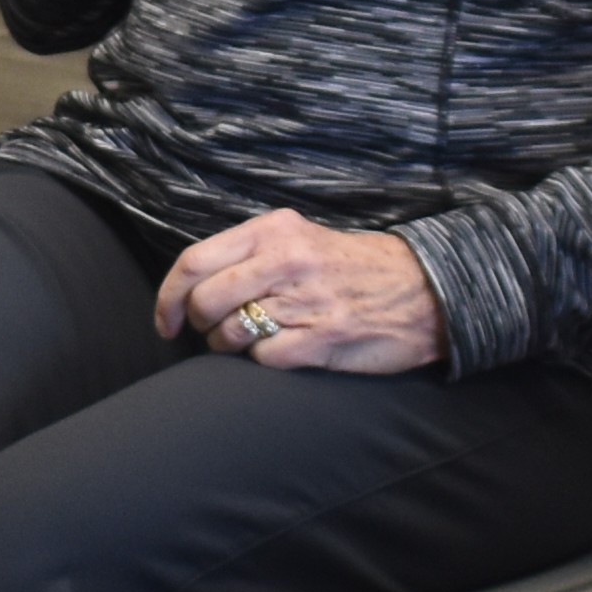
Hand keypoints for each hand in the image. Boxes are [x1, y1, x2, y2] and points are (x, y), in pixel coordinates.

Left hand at [156, 211, 441, 372]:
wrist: (426, 290)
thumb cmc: (354, 267)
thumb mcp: (301, 238)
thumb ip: (251, 253)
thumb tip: (195, 283)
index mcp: (274, 231)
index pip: (194, 262)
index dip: (168, 298)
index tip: (165, 321)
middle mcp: (285, 261)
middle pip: (205, 301)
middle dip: (198, 325)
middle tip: (211, 332)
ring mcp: (304, 301)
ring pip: (229, 333)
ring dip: (229, 345)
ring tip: (252, 338)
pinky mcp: (322, 339)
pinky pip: (263, 358)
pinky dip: (263, 360)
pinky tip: (282, 350)